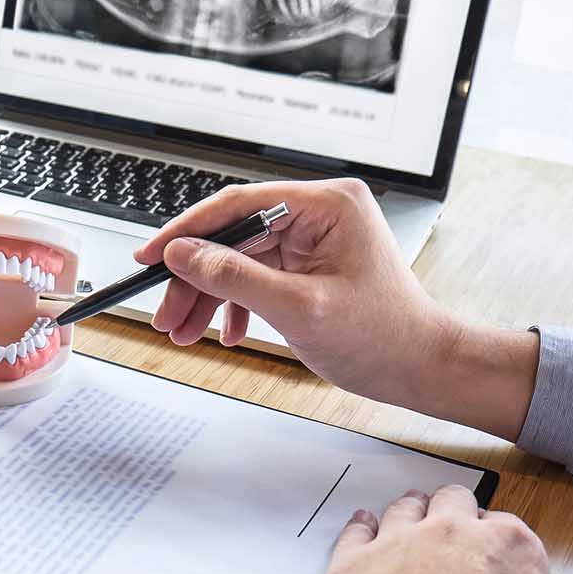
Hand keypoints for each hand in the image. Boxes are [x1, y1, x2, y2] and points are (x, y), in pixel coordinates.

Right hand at [135, 180, 539, 439]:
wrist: (421, 368)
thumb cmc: (383, 337)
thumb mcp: (299, 309)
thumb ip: (235, 277)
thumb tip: (183, 253)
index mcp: (328, 205)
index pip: (239, 204)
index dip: (187, 231)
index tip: (151, 255)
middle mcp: (321, 212)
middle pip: (234, 234)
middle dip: (195, 278)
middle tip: (165, 313)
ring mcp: (315, 238)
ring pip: (240, 258)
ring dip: (209, 296)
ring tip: (184, 331)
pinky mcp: (310, 263)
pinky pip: (257, 274)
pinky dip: (235, 304)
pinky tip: (225, 331)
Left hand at [312, 486, 572, 573]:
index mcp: (511, 550)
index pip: (505, 529)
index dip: (495, 545)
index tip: (489, 558)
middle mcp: (453, 535)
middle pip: (452, 505)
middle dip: (452, 516)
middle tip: (448, 536)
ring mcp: (397, 546)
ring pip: (403, 510)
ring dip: (408, 516)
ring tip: (405, 524)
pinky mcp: (350, 567)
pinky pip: (354, 532)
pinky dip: (360, 529)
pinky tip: (362, 532)